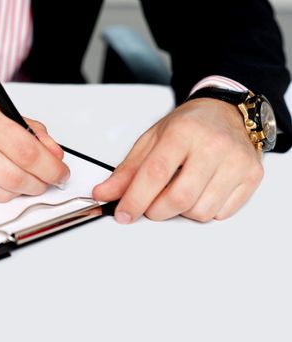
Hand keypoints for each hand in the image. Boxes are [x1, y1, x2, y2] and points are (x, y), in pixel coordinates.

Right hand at [0, 73, 68, 201]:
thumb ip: (24, 128)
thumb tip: (53, 152)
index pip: (27, 150)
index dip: (50, 167)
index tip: (60, 173)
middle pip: (17, 177)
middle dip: (40, 184)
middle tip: (47, 181)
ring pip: (1, 192)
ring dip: (20, 190)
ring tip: (22, 179)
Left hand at [93, 98, 263, 222]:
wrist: (226, 112)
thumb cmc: (189, 125)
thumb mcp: (151, 140)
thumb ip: (127, 170)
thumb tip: (104, 194)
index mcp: (183, 132)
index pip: (155, 174)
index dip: (135, 199)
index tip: (123, 214)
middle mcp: (213, 145)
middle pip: (179, 198)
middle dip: (156, 211)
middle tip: (150, 204)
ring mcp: (236, 161)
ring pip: (201, 211)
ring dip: (181, 212)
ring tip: (179, 191)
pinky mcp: (252, 175)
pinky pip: (221, 213)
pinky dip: (204, 210)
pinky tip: (201, 190)